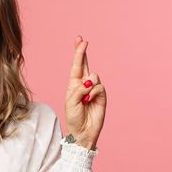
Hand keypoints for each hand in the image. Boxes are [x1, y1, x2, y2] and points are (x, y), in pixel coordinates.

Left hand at [64, 35, 106, 149]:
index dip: (78, 52)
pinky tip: (89, 100)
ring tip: (84, 99)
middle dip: (83, 52)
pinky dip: (94, 92)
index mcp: (73, 84)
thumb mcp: (70, 101)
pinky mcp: (102, 96)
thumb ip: (79, 89)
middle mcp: (83, 84)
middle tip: (82, 40)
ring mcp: (93, 90)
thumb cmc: (73, 117)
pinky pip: (99, 87)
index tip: (80, 40)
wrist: (82, 131)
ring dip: (88, 85)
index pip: (76, 65)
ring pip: (94, 76)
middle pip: (85, 64)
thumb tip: (90, 81)